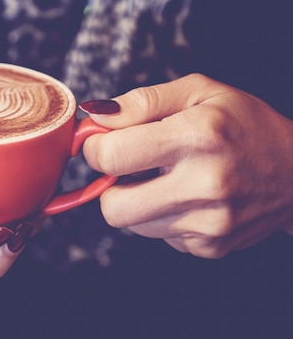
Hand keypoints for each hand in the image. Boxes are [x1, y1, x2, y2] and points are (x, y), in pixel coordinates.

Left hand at [82, 74, 292, 257]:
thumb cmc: (244, 124)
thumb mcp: (198, 92)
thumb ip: (142, 102)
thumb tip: (95, 117)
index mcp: (197, 137)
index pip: (111, 155)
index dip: (94, 147)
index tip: (103, 141)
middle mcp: (204, 185)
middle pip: (113, 207)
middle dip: (108, 184)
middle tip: (127, 165)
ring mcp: (210, 222)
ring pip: (132, 223)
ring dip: (136, 200)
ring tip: (165, 177)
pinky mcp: (211, 246)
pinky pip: (159, 235)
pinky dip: (162, 216)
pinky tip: (186, 196)